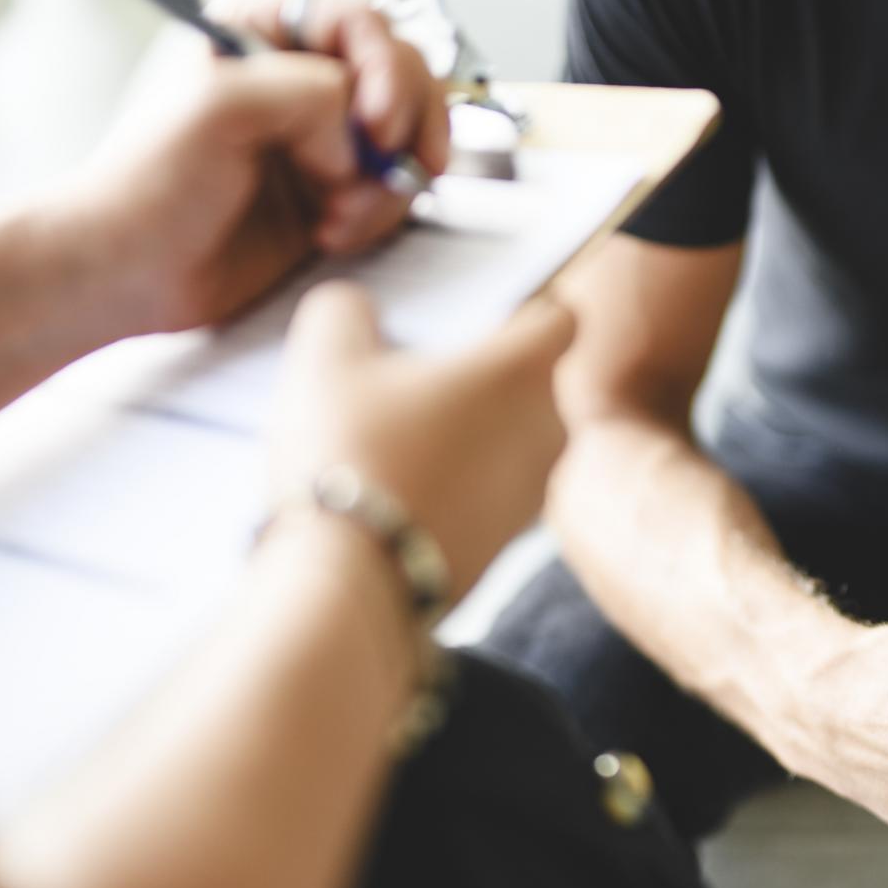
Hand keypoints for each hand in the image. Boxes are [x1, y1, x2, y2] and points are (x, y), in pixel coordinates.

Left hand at [61, 0, 448, 344]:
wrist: (133, 271)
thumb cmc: (148, 184)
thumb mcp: (218, 106)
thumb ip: (306, 92)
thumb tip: (358, 131)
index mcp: (261, 33)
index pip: (357, 22)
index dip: (382, 67)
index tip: (375, 121)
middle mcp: (297, 80)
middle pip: (400, 74)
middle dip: (402, 123)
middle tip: (384, 161)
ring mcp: (320, 140)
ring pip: (405, 137)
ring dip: (387, 181)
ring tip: (337, 210)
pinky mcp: (332, 194)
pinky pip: (392, 192)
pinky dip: (376, 215)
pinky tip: (329, 232)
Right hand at [268, 284, 574, 596]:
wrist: (348, 578)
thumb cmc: (348, 451)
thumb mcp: (327, 353)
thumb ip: (348, 309)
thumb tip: (359, 313)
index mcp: (522, 371)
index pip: (560, 318)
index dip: (519, 314)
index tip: (472, 326)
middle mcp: (546, 432)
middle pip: (529, 385)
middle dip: (481, 381)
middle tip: (411, 385)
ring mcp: (532, 498)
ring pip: (507, 445)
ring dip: (466, 438)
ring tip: (395, 444)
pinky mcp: (505, 549)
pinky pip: (485, 498)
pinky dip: (455, 489)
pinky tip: (396, 495)